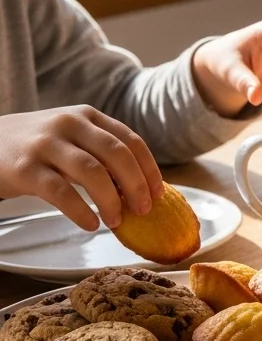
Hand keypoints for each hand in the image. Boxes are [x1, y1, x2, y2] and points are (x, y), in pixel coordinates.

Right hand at [0, 106, 162, 231]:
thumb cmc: (38, 146)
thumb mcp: (72, 137)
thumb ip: (103, 154)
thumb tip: (141, 188)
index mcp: (88, 116)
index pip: (131, 141)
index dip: (149, 169)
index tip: (158, 194)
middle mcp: (69, 124)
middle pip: (117, 155)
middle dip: (137, 186)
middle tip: (143, 210)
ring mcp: (46, 144)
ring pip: (92, 172)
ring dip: (111, 201)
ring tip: (116, 220)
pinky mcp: (25, 168)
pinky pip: (61, 192)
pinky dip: (81, 211)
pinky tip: (91, 224)